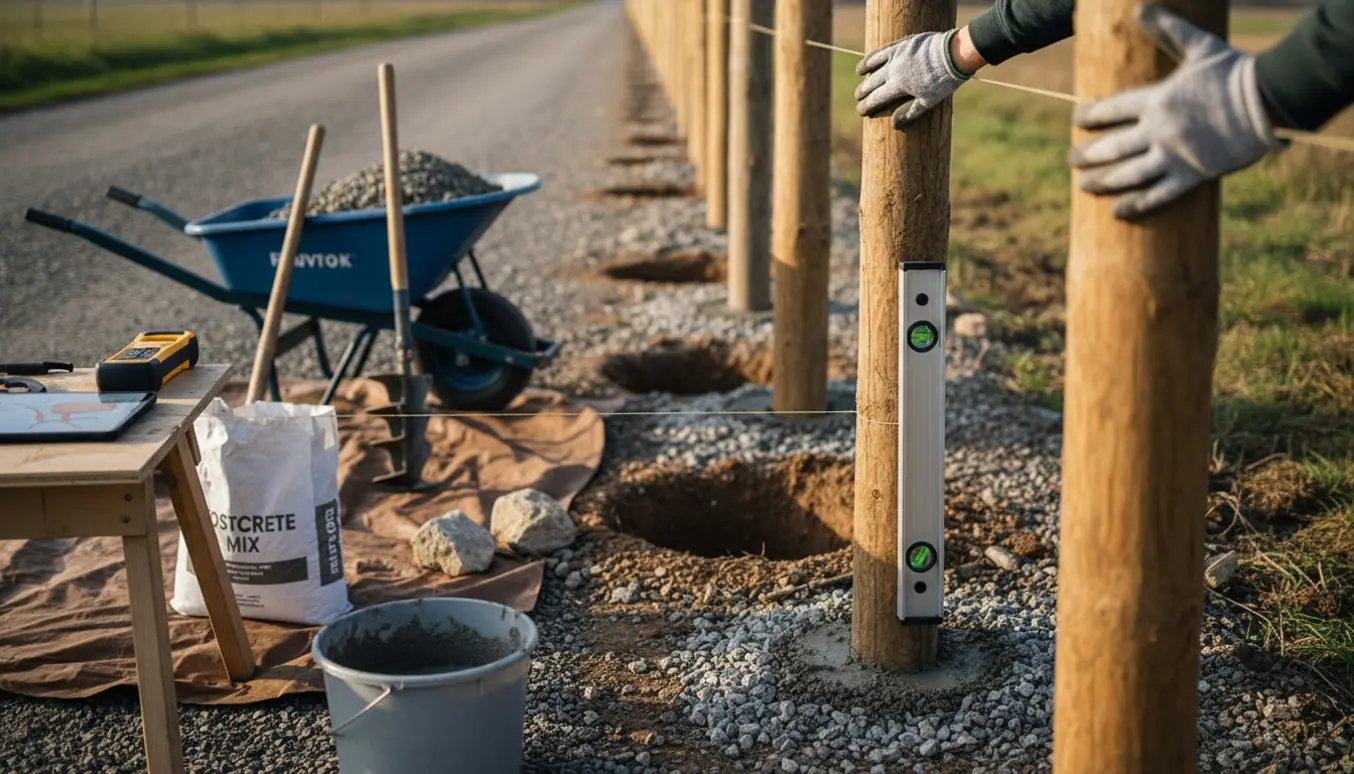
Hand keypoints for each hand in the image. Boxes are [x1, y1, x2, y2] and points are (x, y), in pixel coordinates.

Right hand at [855, 28, 976, 128]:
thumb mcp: (928, 101)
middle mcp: (893, 70)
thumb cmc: (943, 81)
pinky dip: (873, 56)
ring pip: (874, 64)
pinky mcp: (903, 44)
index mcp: (898, 86)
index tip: (860, 112)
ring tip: (860, 75)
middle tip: (858, 98)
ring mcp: (897, 55)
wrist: (954, 54)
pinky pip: (883, 50)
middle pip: (872, 82)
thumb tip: (893, 124)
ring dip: (865, 71)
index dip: (866, 106)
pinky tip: (869, 59)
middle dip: (863, 92)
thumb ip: (909, 112)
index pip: (876, 98)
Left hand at [1069, 4, 1283, 220]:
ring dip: (1101, 181)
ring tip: (1083, 185)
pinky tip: (1116, 211)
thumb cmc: (1235, 72)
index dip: (1090, 116)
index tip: (1077, 121)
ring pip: (1127, 174)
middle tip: (1071, 159)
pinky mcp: (1192, 175)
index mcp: (1157, 100)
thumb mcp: (1199, 47)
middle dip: (1086, 154)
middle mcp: (1159, 130)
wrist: (1272, 100)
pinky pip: (1157, 195)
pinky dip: (1135, 204)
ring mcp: (1174, 155)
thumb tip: (1140, 8)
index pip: (1110, 109)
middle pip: (1111, 147)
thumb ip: (1167, 29)